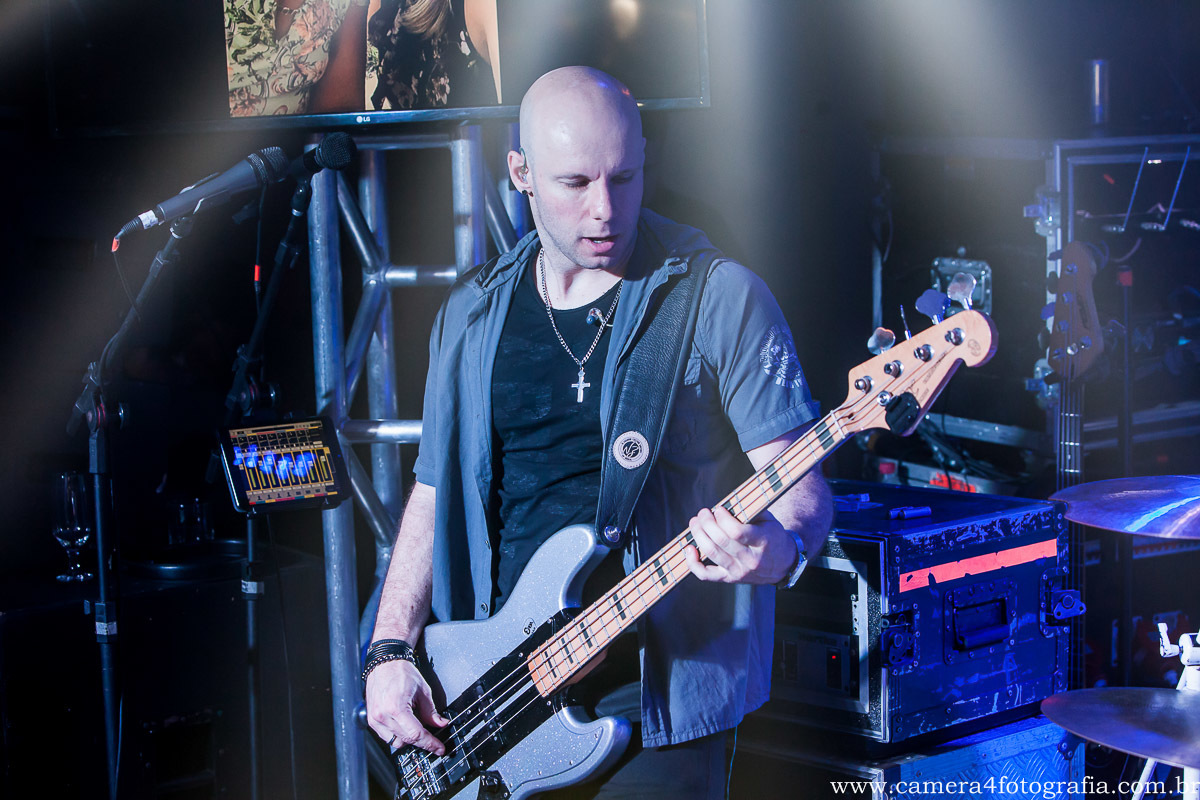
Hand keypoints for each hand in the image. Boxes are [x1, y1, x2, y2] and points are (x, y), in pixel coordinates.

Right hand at [365, 658, 450, 754]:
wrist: (384, 664)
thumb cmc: (401, 672)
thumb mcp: (423, 691)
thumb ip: (431, 711)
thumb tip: (441, 724)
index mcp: (396, 707)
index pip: (416, 734)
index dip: (430, 743)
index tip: (439, 748)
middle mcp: (382, 715)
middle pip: (407, 740)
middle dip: (422, 742)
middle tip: (433, 739)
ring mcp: (375, 719)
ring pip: (396, 742)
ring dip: (408, 739)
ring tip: (416, 727)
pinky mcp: (371, 720)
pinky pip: (386, 737)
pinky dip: (397, 735)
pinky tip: (404, 726)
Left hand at [682, 505, 797, 584]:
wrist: (783, 565)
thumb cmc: (773, 537)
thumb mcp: (768, 521)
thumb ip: (750, 511)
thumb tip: (726, 503)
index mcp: (762, 542)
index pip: (736, 531)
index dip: (722, 518)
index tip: (718, 509)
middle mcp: (750, 559)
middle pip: (720, 541)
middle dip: (706, 523)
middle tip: (703, 513)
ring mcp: (739, 571)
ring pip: (711, 553)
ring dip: (698, 535)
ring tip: (695, 522)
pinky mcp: (730, 579)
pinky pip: (706, 574)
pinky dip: (693, 563)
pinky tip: (689, 549)